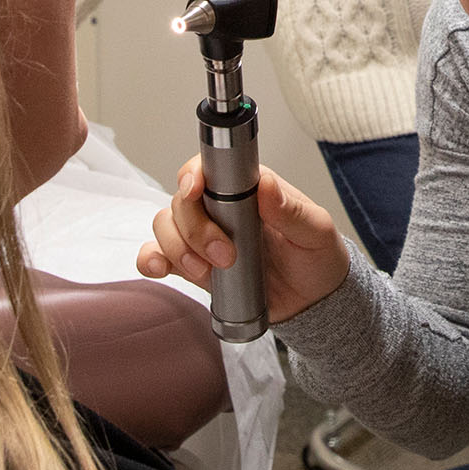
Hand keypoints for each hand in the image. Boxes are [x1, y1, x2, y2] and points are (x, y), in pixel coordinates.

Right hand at [139, 158, 352, 325]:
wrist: (313, 300)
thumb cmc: (316, 256)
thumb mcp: (316, 231)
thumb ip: (291, 210)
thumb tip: (266, 185)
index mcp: (246, 187)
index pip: (206, 168)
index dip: (192, 175)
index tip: (194, 190)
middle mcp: (218, 207)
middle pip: (180, 202)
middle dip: (195, 229)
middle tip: (225, 254)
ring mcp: (202, 236)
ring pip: (166, 227)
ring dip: (177, 248)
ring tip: (207, 270)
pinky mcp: (194, 264)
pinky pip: (158, 255)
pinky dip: (152, 259)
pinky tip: (161, 268)